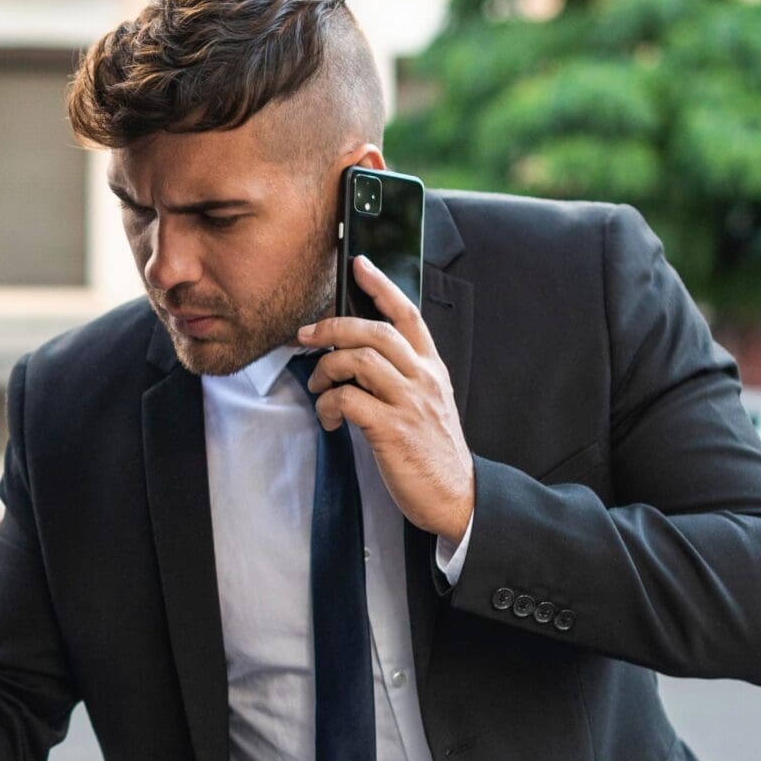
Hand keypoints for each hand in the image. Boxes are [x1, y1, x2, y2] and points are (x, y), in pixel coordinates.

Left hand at [298, 256, 474, 545]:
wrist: (455, 496)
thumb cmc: (432, 450)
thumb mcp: (427, 402)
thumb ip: (401, 375)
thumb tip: (355, 354)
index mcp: (431, 369)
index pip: (408, 315)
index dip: (382, 285)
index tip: (358, 264)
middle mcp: (423, 379)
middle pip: (375, 331)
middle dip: (333, 326)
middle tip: (306, 335)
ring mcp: (409, 403)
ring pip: (359, 360)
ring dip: (326, 368)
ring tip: (317, 386)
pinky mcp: (392, 430)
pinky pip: (349, 400)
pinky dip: (329, 404)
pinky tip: (329, 417)